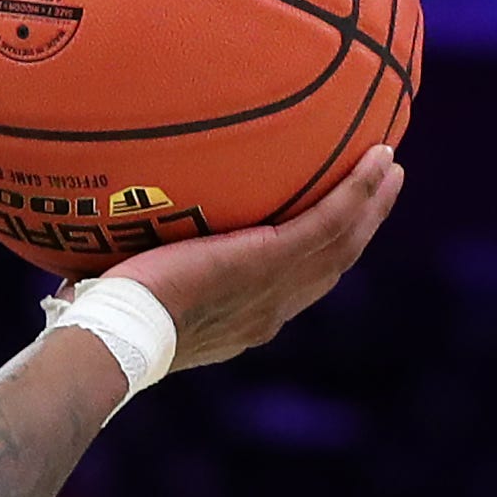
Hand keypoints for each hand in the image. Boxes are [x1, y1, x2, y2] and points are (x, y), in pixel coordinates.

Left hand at [135, 143, 404, 370]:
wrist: (116, 338)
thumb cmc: (106, 322)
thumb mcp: (134, 298)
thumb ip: (142, 273)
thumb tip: (108, 247)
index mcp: (243, 323)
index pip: (292, 287)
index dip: (317, 258)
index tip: (331, 230)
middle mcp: (269, 311)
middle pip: (330, 265)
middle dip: (359, 227)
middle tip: (381, 189)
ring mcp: (274, 288)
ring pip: (342, 242)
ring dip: (371, 203)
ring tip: (390, 166)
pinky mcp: (270, 261)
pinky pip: (329, 220)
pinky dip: (359, 190)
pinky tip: (378, 158)